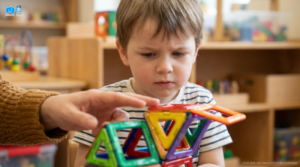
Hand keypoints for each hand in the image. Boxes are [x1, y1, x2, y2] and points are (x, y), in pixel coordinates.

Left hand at [40, 90, 158, 134]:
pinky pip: (112, 126)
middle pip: (126, 102)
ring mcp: (104, 112)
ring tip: (100, 129)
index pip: (117, 97)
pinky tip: (97, 133)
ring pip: (120, 117)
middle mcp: (104, 103)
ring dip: (117, 124)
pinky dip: (109, 131)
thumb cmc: (62, 108)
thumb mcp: (69, 114)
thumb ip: (82, 119)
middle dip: (141, 102)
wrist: (56, 113)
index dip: (132, 100)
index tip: (144, 103)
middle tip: (157, 104)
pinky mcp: (102, 120)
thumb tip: (96, 124)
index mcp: (97, 96)